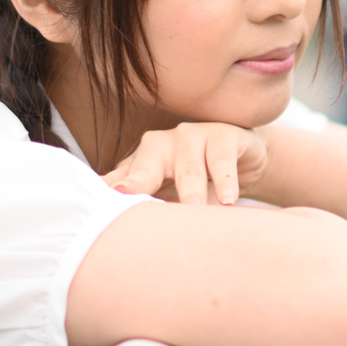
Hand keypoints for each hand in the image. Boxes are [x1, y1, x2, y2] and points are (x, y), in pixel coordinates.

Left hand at [104, 123, 268, 205]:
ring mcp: (193, 136)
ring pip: (189, 168)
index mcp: (145, 157)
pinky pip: (222, 159)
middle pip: (150, 167)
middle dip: (141, 184)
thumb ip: (140, 196)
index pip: (129, 176)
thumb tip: (104, 209)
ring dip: (192, 190)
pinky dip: (225, 181)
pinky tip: (228, 200)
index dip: (118, 187)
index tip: (107, 197)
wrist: (241, 157)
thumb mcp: (168, 187)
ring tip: (195, 209)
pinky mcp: (224, 136)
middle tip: (132, 200)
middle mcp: (164, 143)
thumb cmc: (196, 174)